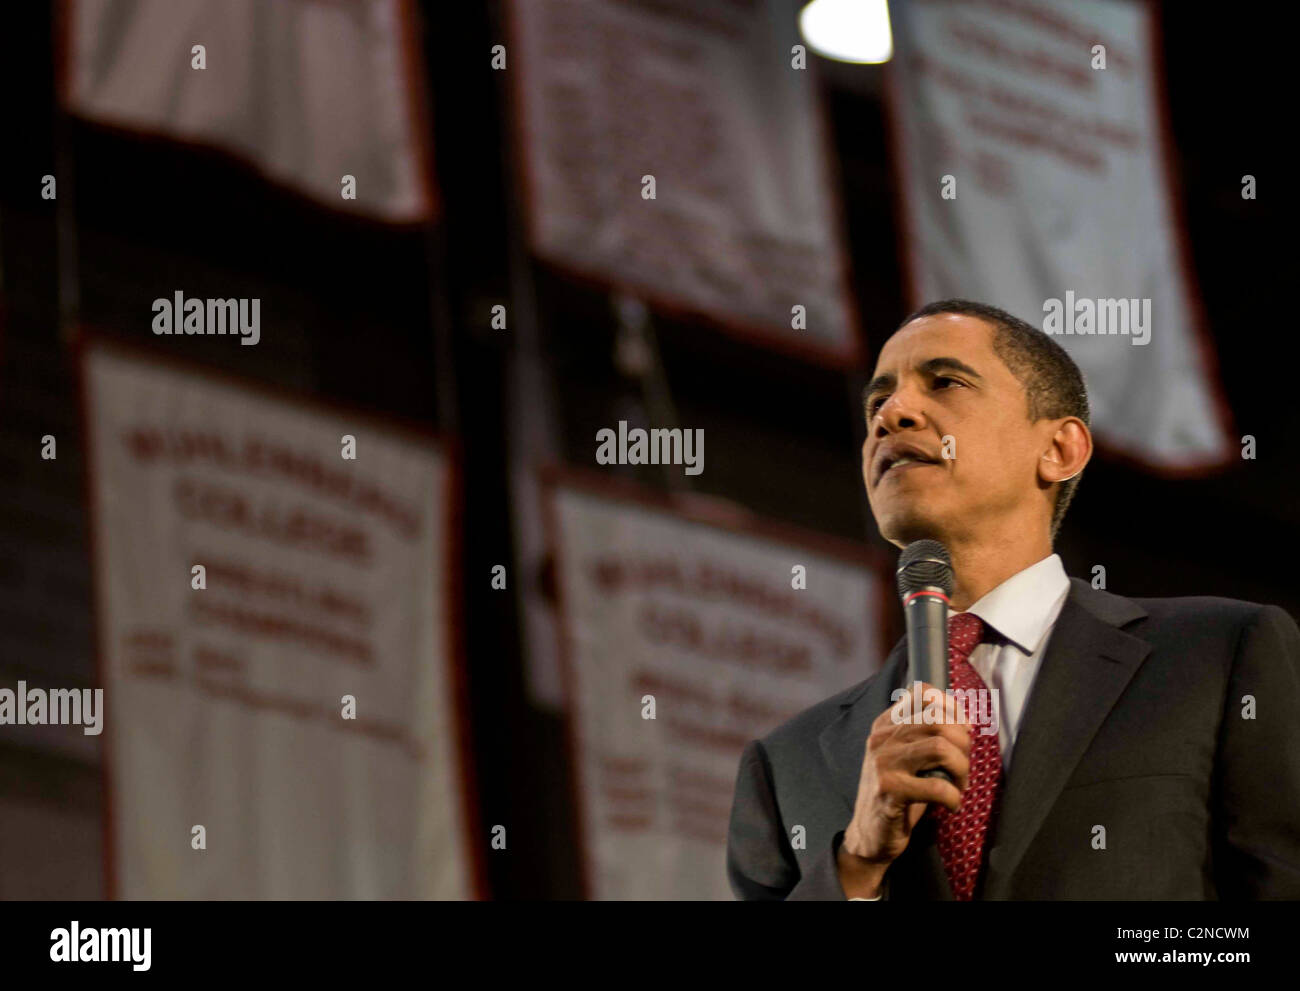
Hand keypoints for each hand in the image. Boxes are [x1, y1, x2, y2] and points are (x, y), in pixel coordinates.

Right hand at [836, 683, 971, 896]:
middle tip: (962, 766)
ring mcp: (883, 763)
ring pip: (940, 747)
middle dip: (963, 744)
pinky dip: (953, 797)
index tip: (963, 731)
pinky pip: (937, 786)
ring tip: (958, 785)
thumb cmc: (896, 793)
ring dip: (961, 769)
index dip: (952, 709)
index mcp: (884, 724)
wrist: (869, 834)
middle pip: (938, 720)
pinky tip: (951, 805)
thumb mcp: (905, 756)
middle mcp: (881, 738)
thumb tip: (966, 720)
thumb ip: (925, 735)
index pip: (922, 694)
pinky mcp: (889, 791)